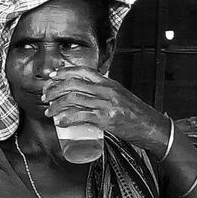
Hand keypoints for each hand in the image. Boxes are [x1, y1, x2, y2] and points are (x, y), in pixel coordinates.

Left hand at [42, 65, 169, 152]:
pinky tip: (59, 122)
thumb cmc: (134, 112)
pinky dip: (66, 119)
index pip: (83, 71)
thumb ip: (103, 91)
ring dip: (56, 105)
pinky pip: (80, 116)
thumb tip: (84, 91)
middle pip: (73, 84)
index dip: (64, 72)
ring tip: (49, 112)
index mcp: (109, 82)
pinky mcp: (105, 119)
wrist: (151, 126)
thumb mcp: (119, 94)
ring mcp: (106, 104)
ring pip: (74, 99)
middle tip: (45, 97)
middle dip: (54, 90)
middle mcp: (106, 90)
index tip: (51, 77)